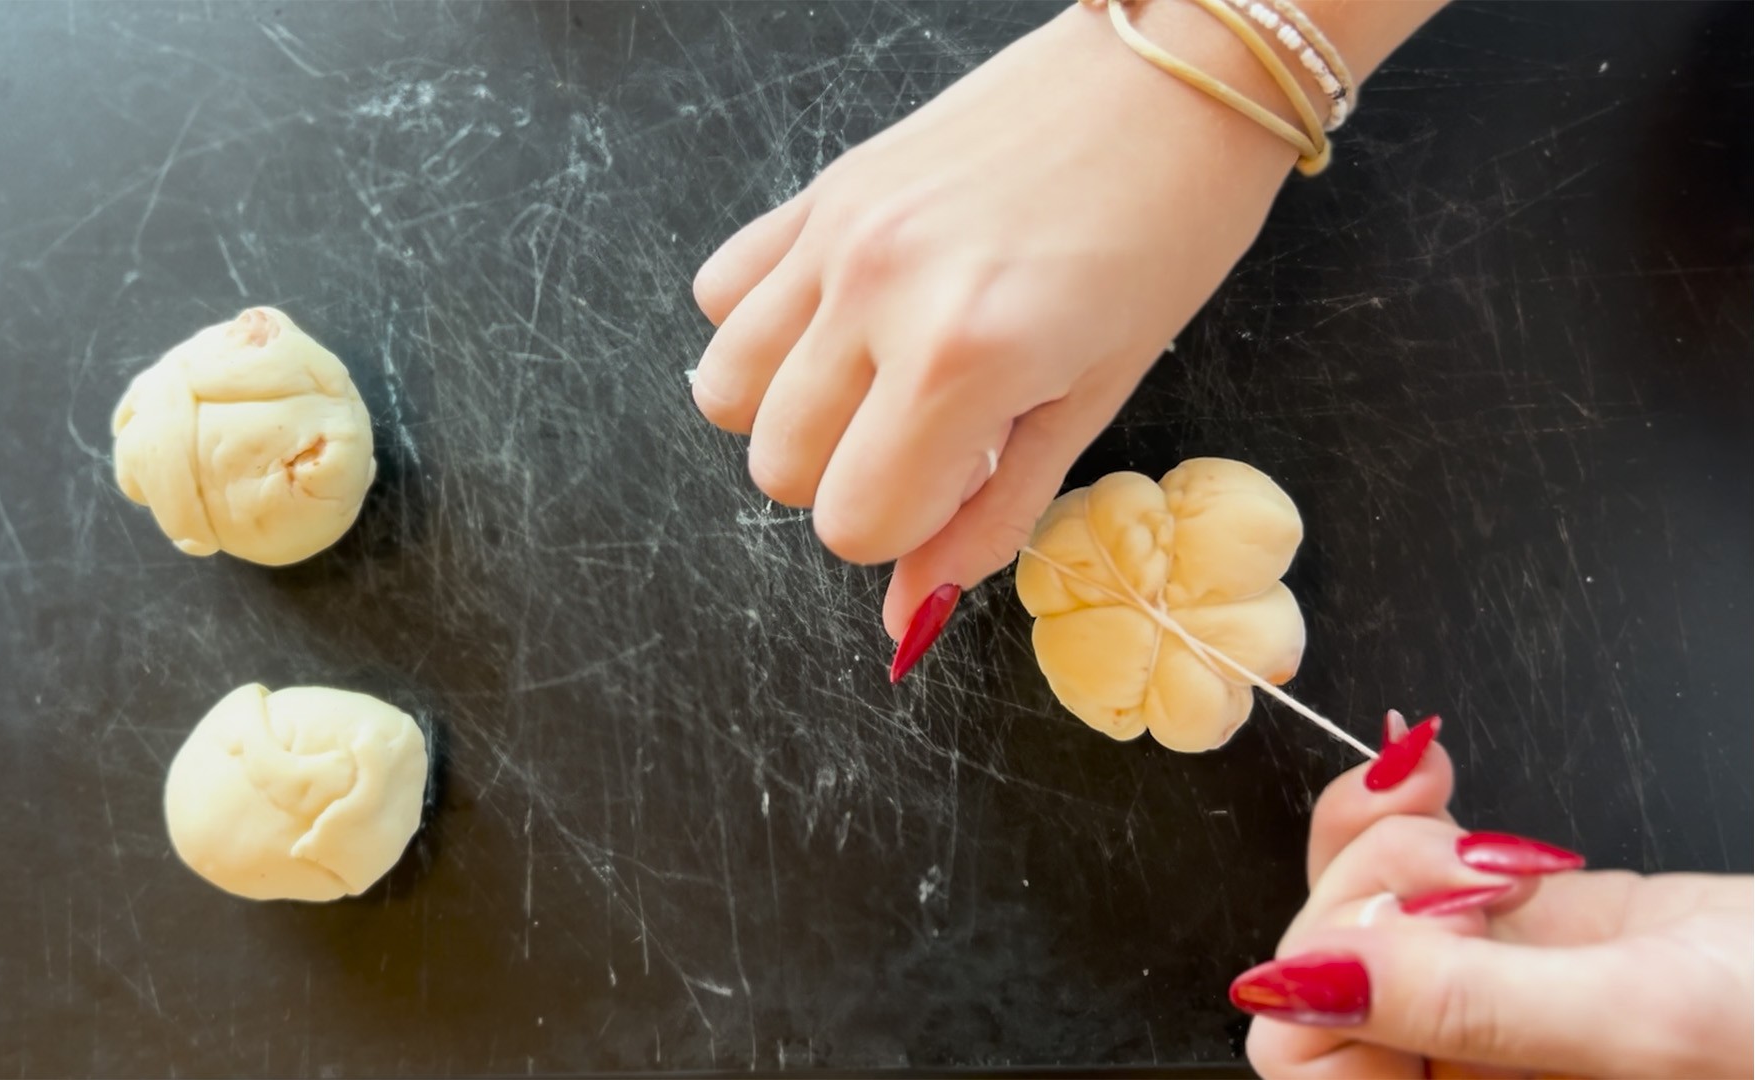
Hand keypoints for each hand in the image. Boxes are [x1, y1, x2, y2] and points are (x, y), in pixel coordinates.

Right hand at [690, 2, 1298, 641]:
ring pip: (725, 392)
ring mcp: (833, 233)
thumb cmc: (1166, 235)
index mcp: (962, 357)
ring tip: (877, 382)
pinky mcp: (819, 189)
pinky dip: (764, 329)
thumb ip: (990, 515)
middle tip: (933, 433)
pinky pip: (721, 294)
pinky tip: (841, 320)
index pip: (852, 522)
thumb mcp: (1095, 399)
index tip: (962, 482)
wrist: (1174, 70)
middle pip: (779, 468)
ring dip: (792, 414)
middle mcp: (874, 291)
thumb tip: (909, 621)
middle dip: (850, 477)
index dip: (906, 528)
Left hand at [1240, 713, 1754, 1078]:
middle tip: (1492, 873)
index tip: (1425, 932)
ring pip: (1343, 902)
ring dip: (1394, 839)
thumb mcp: (1644, 1027)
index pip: (1302, 1066)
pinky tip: (1435, 777)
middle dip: (1379, 890)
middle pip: (1311, 969)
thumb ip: (1464, 1007)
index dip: (1337, 985)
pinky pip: (1390, 861)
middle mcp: (1447, 1071)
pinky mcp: (1492, 924)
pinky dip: (1398, 807)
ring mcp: (1464, 992)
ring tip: (1504, 846)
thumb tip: (1298, 982)